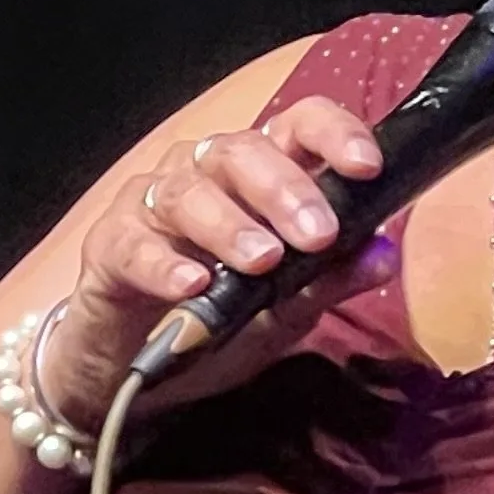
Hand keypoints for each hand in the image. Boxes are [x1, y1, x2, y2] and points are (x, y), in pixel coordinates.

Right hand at [43, 98, 393, 427]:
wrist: (136, 368)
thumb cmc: (218, 321)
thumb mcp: (286, 311)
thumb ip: (330, 281)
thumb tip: (384, 255)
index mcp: (259, 175)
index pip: (297, 125)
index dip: (334, 134)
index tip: (367, 167)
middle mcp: (204, 172)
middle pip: (243, 152)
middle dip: (286, 190)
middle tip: (318, 235)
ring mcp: (152, 203)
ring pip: (188, 192)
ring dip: (230, 225)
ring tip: (263, 261)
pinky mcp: (109, 245)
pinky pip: (133, 243)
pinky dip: (164, 263)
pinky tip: (192, 287)